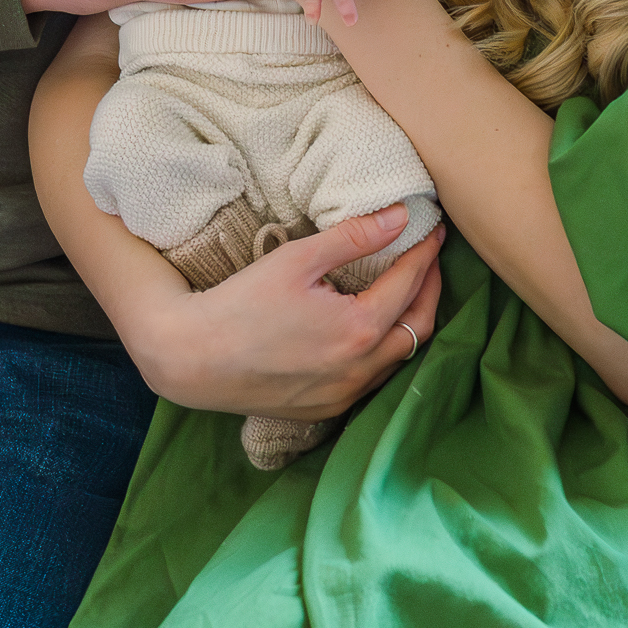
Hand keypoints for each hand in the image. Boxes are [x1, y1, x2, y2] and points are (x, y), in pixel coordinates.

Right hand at [129, 207, 444, 418]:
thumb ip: (354, 237)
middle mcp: (360, 370)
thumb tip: (400, 217)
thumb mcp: (297, 260)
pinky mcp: (325, 410)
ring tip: (407, 289)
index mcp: (359, 330)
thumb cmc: (240, 304)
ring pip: (398, 359)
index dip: (425, 253)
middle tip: (429, 257)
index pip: (410, 284)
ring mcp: (344, 396)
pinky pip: (372, 380)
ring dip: (409, 322)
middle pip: (418, 327)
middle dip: (429, 288)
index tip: (434, 230)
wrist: (193, 359)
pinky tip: (372, 330)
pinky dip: (384, 351)